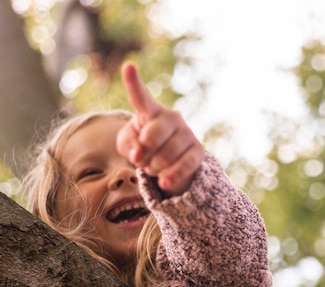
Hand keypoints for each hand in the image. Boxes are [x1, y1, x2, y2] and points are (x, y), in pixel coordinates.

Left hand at [117, 62, 204, 195]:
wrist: (169, 160)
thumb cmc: (144, 146)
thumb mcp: (128, 144)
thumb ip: (127, 144)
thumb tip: (138, 153)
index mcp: (151, 111)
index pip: (140, 97)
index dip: (133, 83)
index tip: (128, 66)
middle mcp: (172, 118)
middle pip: (151, 137)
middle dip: (142, 154)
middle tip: (141, 159)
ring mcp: (187, 134)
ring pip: (165, 156)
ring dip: (153, 168)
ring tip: (153, 167)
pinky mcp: (198, 151)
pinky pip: (184, 165)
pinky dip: (172, 176)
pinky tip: (164, 183)